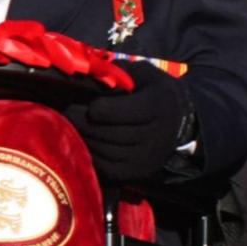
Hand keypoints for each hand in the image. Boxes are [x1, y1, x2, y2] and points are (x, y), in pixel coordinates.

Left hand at [65, 67, 192, 184]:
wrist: (179, 120)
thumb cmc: (151, 91)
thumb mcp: (141, 74)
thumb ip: (117, 73)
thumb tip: (87, 74)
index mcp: (156, 105)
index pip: (116, 111)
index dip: (96, 109)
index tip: (83, 103)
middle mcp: (156, 134)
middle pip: (106, 132)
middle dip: (81, 122)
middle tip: (67, 113)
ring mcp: (147, 157)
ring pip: (103, 150)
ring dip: (83, 138)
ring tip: (72, 125)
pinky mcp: (138, 172)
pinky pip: (104, 166)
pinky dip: (90, 154)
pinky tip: (84, 141)